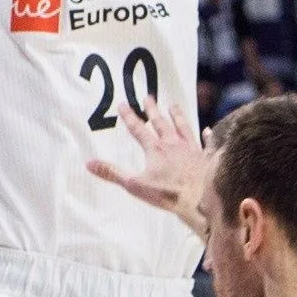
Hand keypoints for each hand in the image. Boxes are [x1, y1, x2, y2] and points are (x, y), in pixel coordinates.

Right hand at [87, 87, 217, 242]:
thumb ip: (112, 173)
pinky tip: (207, 130)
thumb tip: (89, 164)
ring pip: (183, 127)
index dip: (129, 116)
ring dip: (177, 116)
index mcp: (155, 149)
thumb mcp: (134, 185)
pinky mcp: (206, 157)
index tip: (123, 104)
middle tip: (148, 96)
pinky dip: (206, 136)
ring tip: (173, 105)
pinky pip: (206, 143)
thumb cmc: (167, 193)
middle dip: (153, 109)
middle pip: (161, 122)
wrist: (200, 200)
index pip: (138, 129)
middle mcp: (173, 144)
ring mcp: (191, 149)